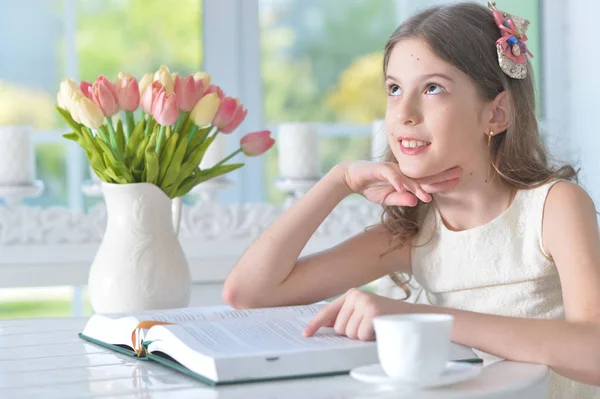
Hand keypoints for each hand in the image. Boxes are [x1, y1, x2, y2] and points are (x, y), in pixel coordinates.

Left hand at [303, 288, 411, 340]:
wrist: (414, 317)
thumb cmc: (386, 318)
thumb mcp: (363, 313)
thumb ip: (345, 316)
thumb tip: (323, 325)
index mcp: (351, 294)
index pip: (328, 311)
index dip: (316, 323)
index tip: (306, 334)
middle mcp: (356, 296)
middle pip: (338, 327)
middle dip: (352, 333)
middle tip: (368, 326)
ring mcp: (365, 302)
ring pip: (349, 333)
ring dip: (362, 336)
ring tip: (375, 327)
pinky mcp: (373, 312)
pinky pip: (361, 335)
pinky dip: (370, 337)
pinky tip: (380, 328)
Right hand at [340, 161, 461, 206]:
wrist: (351, 176)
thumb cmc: (371, 186)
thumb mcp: (387, 198)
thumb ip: (401, 199)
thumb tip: (415, 201)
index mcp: (406, 179)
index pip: (426, 182)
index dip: (441, 182)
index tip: (457, 181)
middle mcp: (402, 172)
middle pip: (423, 176)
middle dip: (440, 176)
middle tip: (458, 174)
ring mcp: (391, 170)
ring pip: (407, 177)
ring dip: (416, 186)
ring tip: (426, 196)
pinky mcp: (379, 168)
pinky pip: (390, 175)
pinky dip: (396, 182)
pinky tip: (402, 188)